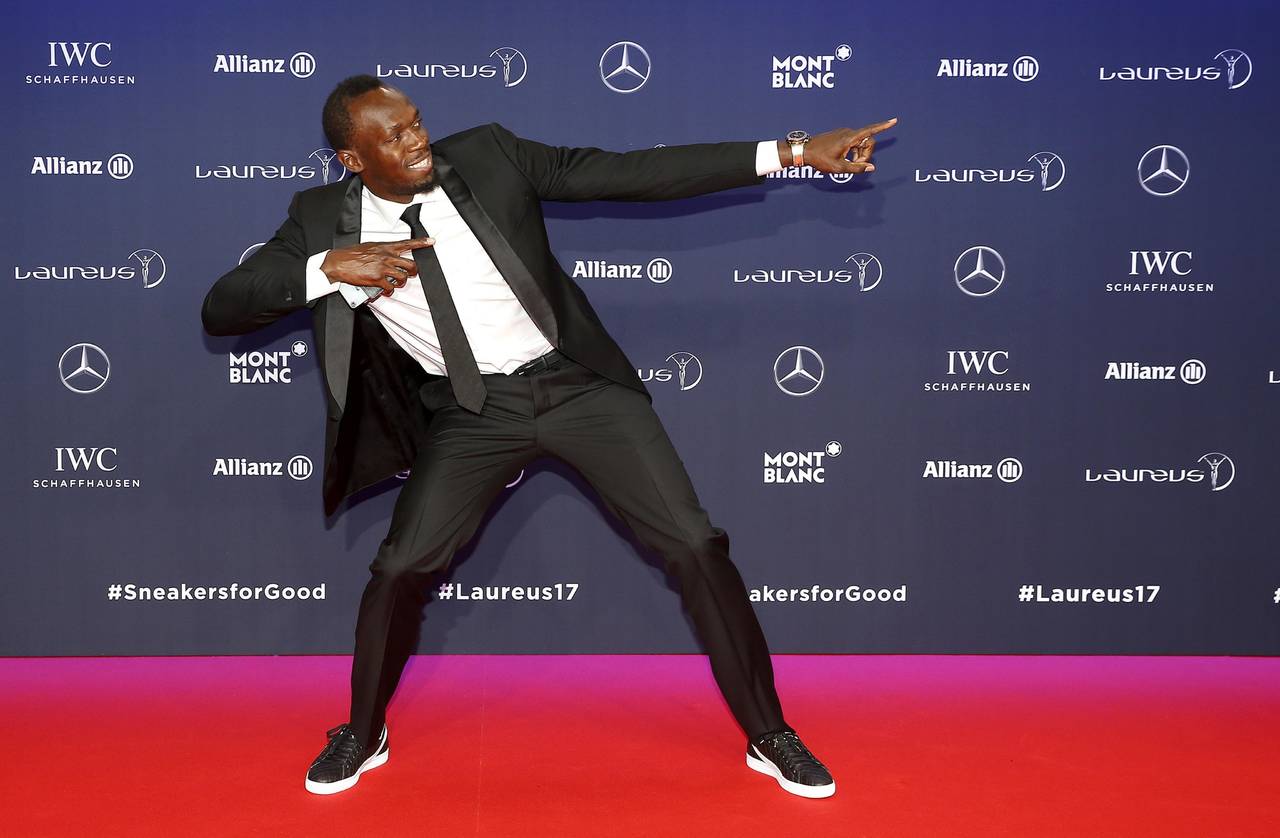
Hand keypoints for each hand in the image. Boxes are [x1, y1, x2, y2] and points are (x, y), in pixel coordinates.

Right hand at [319, 238, 434, 296]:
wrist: (339, 262)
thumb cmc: (351, 254)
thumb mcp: (369, 247)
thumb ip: (382, 250)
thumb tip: (388, 255)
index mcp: (385, 247)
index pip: (407, 243)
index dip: (421, 242)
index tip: (431, 241)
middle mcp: (387, 256)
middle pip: (411, 265)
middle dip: (414, 272)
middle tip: (411, 274)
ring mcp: (383, 268)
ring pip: (403, 278)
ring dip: (401, 283)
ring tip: (396, 284)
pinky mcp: (377, 279)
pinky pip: (390, 288)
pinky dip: (390, 292)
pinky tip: (386, 291)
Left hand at [799, 118, 897, 174]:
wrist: (804, 151)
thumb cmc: (820, 159)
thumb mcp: (838, 167)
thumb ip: (856, 168)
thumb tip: (871, 168)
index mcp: (849, 138)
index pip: (870, 131)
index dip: (883, 127)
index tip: (894, 121)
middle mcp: (848, 133)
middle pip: (867, 141)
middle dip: (866, 154)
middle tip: (856, 165)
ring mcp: (844, 133)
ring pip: (860, 143)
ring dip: (858, 154)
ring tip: (848, 163)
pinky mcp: (840, 135)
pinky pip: (853, 142)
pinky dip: (853, 151)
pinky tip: (844, 159)